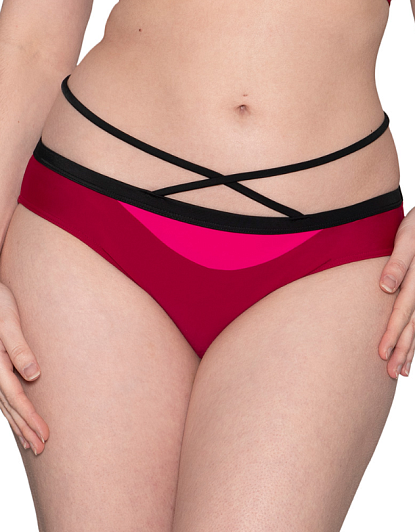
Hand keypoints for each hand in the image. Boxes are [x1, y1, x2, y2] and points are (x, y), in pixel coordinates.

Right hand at [0, 282, 48, 454]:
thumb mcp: (9, 322)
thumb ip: (19, 348)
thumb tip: (34, 375)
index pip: (15, 397)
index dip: (30, 418)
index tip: (45, 436)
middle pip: (9, 406)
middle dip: (25, 429)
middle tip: (41, 448)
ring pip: (4, 404)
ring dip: (17, 424)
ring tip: (30, 443)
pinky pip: (2, 395)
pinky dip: (10, 411)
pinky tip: (16, 419)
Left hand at [379, 205, 414, 378]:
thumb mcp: (406, 240)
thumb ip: (397, 264)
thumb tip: (386, 288)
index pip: (403, 312)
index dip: (393, 334)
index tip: (382, 354)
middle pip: (413, 325)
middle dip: (402, 350)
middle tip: (392, 373)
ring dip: (411, 349)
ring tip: (402, 371)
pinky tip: (412, 353)